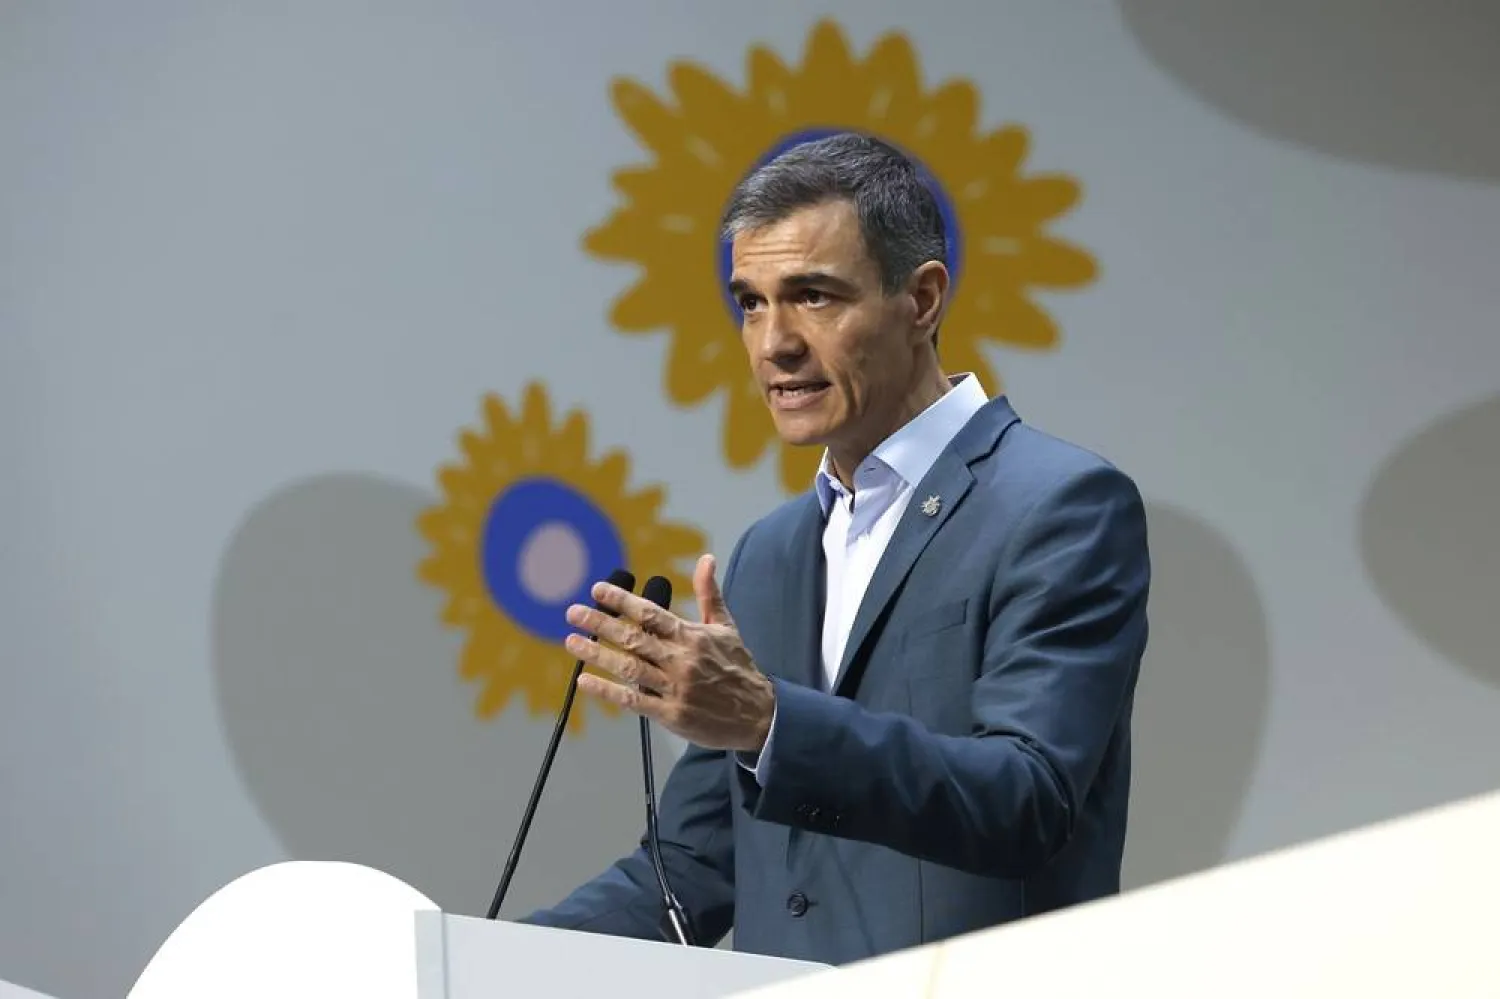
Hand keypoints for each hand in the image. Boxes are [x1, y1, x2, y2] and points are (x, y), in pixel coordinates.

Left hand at [563, 554, 774, 752]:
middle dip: (600, 624)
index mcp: (692, 636)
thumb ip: (710, 593)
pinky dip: (607, 690)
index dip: (623, 600)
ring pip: (628, 667)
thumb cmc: (738, 667)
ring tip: (571, 641)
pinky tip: (585, 680)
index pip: (651, 613)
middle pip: (634, 638)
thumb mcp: (726, 627)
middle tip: (572, 613)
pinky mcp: (670, 714)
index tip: (598, 589)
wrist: (758, 714)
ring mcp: (674, 688)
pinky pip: (633, 699)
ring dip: (597, 654)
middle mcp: (681, 659)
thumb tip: (706, 558)